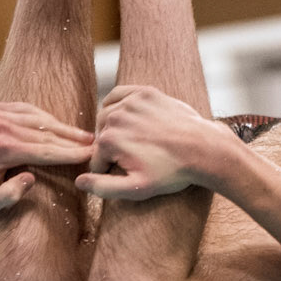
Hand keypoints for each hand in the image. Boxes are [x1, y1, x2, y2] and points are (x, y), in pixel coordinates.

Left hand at [0, 101, 94, 215]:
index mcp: (0, 149)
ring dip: (61, 127)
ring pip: (37, 119)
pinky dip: (43, 118)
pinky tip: (59, 127)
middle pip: (44, 132)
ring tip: (83, 136)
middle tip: (95, 144)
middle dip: (71, 138)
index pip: (43, 150)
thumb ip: (8, 196)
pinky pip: (25, 110)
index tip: (89, 156)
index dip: (69, 153)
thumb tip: (30, 179)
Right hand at [76, 85, 242, 199]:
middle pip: (99, 136)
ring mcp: (131, 102)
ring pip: (107, 115)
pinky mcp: (145, 92)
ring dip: (111, 128)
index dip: (107, 171)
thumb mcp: (136, 188)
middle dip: (109, 149)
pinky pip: (118, 94)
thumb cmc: (171, 172)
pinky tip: (123, 116)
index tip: (126, 174)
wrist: (202, 148)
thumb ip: (103, 187)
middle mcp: (116, 117)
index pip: (95, 159)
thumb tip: (78, 182)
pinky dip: (116, 104)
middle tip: (130, 160)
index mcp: (109, 140)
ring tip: (129, 142)